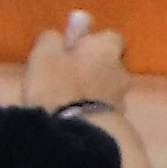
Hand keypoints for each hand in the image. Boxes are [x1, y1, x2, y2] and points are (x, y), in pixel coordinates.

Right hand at [20, 13, 134, 114]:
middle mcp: (121, 69)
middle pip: (107, 64)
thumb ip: (52, 39)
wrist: (80, 132)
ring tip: (65, 103)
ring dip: (90, 93)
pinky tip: (73, 119)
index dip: (90, 42)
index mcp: (107, 48)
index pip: (108, 36)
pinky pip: (102, 111)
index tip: (71, 50)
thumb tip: (58, 34)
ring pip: (106, 89)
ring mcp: (122, 98)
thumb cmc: (58, 87)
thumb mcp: (45, 56)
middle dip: (90, 69)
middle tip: (64, 79)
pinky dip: (90, 112)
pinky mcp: (117, 122)